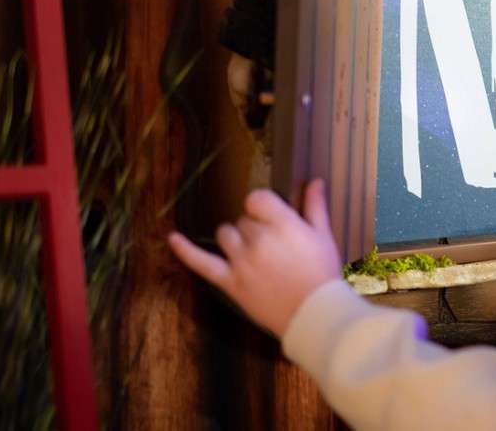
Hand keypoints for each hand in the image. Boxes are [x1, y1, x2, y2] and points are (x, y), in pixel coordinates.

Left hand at [169, 179, 341, 337]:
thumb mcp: (323, 236)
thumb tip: (314, 180)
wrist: (313, 315)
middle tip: (274, 247)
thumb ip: (314, 206)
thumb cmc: (322, 274)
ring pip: (225, 234)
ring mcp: (241, 261)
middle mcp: (258, 239)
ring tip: (252, 253)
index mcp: (282, 224)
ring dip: (235, 238)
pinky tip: (172, 238)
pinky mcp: (230, 282)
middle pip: (244, 220)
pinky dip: (185, 250)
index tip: (272, 217)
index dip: (263, 207)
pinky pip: (202, 263)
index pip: (256, 199)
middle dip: (256, 228)